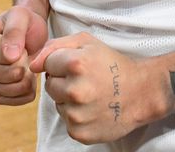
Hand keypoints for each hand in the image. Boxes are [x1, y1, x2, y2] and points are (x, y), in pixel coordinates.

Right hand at [0, 5, 48, 105]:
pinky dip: (25, 92)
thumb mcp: (20, 16)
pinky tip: (29, 78)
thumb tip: (9, 57)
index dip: (20, 51)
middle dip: (24, 65)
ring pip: (9, 89)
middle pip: (5, 75)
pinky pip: (11, 101)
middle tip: (27, 54)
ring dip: (27, 79)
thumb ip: (14, 31)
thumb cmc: (23, 23)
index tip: (22, 43)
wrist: (29, 35)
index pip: (1, 56)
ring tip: (29, 65)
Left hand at [29, 32, 159, 142]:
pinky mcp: (80, 133)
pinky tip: (93, 109)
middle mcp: (75, 91)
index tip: (81, 66)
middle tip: (87, 80)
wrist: (142, 92)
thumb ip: (55, 46)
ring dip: (69, 100)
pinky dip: (77, 117)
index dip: (63, 63)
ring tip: (92, 94)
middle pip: (50, 86)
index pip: (48, 64)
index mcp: (76, 64)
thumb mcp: (87, 42)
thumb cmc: (113, 64)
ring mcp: (77, 115)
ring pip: (58, 104)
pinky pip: (67, 122)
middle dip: (64, 82)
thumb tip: (32, 65)